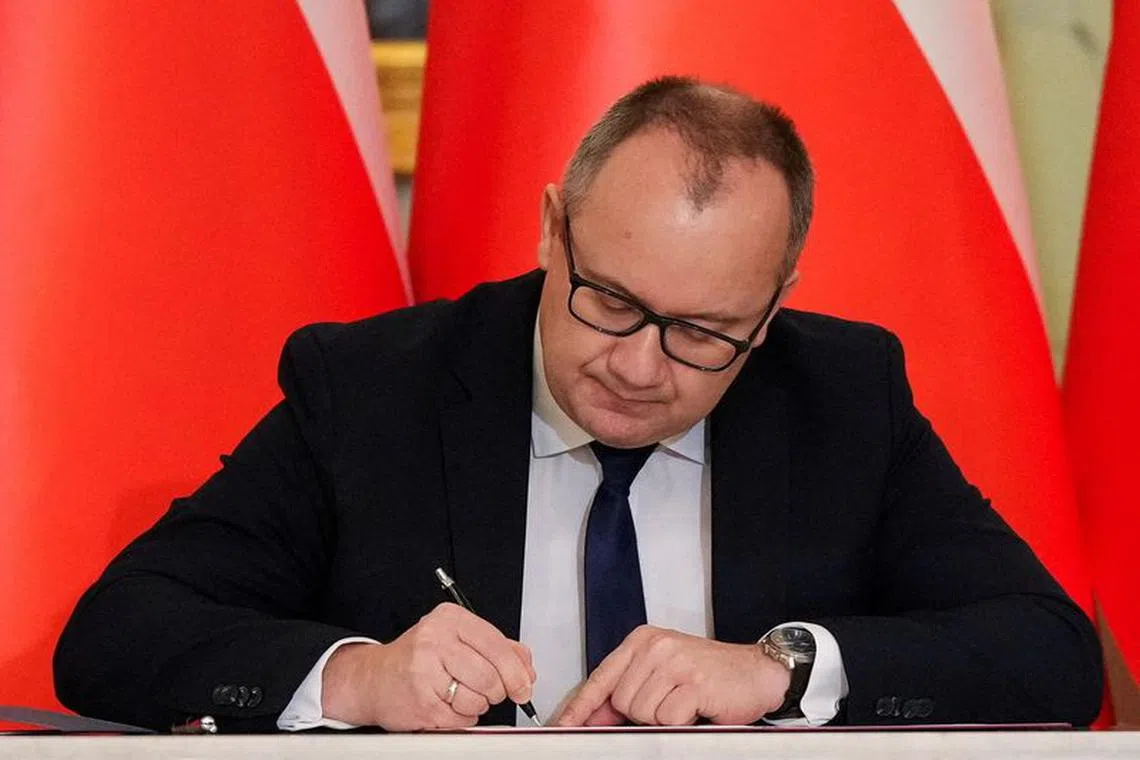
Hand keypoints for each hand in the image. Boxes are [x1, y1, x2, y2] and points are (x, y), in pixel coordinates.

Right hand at [320, 602, 535, 730]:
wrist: (374, 678)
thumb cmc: (418, 658)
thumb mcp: (458, 640)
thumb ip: (498, 649)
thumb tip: (526, 668)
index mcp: (450, 619)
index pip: (497, 645)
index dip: (517, 671)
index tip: (524, 685)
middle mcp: (435, 640)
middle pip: (491, 676)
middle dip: (497, 691)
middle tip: (490, 692)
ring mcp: (425, 671)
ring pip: (478, 700)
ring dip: (477, 706)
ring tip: (458, 695)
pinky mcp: (421, 701)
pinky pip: (461, 719)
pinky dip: (461, 718)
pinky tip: (446, 705)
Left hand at [554, 625, 789, 726]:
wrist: (758, 672)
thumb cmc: (711, 676)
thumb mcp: (663, 675)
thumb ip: (628, 692)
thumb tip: (592, 718)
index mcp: (643, 641)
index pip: (600, 677)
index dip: (580, 706)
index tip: (563, 725)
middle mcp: (656, 646)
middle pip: (620, 701)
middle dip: (641, 714)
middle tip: (671, 703)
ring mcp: (674, 662)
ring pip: (641, 713)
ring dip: (664, 719)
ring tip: (685, 704)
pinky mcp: (693, 682)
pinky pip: (668, 719)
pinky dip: (682, 722)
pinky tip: (697, 707)